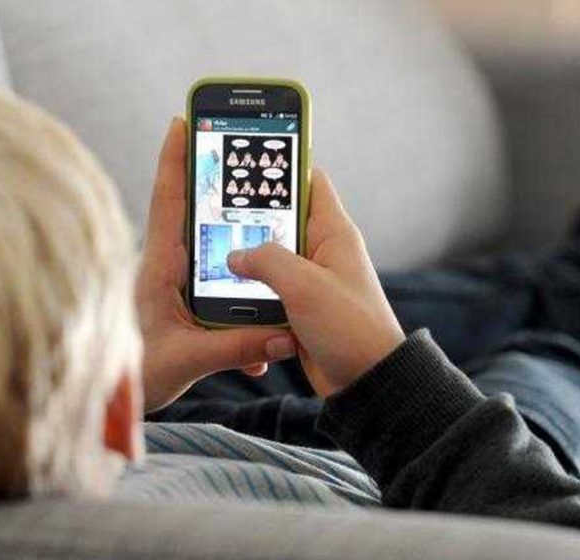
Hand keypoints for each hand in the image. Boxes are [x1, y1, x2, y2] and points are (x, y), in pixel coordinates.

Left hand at [137, 118, 297, 412]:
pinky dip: (243, 300)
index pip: (167, 202)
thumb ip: (234, 348)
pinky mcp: (184, 308)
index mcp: (159, 268)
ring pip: (211, 251)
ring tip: (267, 231)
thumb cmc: (135, 377)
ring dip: (236, 243)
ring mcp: (174, 287)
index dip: (174, 159)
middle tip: (236, 150)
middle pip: (191, 213)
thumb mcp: (186, 361)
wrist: (113, 409)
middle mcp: (166, 269)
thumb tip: (282, 337)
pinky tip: (267, 338)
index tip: (181, 120)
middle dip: (213, 183)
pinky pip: (219, 290)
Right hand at [227, 169, 405, 396]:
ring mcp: (311, 280)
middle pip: (280, 219)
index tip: (246, 157)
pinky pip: (268, 289)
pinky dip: (249, 289)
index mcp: (333, 233)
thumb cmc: (351, 329)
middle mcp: (322, 251)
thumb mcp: (305, 286)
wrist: (367, 382)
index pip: (309, 181)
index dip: (281, 166)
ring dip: (245, 258)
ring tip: (211, 249)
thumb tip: (234, 255)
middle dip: (249, 216)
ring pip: (269, 256)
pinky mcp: (299, 307)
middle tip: (212, 207)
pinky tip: (225, 290)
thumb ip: (266, 260)